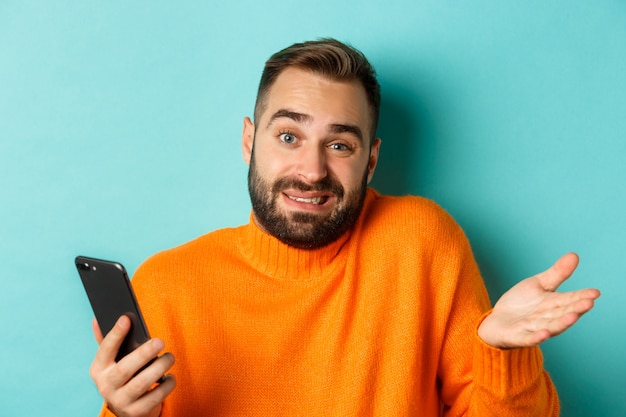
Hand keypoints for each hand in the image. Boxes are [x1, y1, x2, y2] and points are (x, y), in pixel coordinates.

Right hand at [90, 316, 175, 416]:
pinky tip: (171, 377)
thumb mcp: (112, 362)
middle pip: (124, 369)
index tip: (126, 319)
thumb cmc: (123, 377)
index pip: (105, 349)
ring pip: (141, 383)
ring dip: (159, 368)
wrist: (126, 410)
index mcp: (99, 369)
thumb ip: (108, 342)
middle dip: (143, 354)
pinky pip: (155, 397)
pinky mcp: (136, 412)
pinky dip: (167, 385)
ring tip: (169, 357)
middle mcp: (106, 386)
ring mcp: (120, 401)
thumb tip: (97, 319)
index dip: (115, 334)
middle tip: (160, 342)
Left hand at [477, 253, 599, 348]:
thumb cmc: (521, 303)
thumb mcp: (538, 284)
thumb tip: (575, 255)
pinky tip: (544, 334)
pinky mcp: (519, 337)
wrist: (497, 322)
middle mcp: (547, 318)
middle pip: (563, 313)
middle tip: (589, 303)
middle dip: (576, 309)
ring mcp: (534, 329)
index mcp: (553, 304)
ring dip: (561, 323)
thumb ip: (556, 273)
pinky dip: (536, 337)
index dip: (582, 296)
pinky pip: (529, 338)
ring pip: (551, 327)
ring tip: (573, 316)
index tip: (595, 292)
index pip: (570, 299)